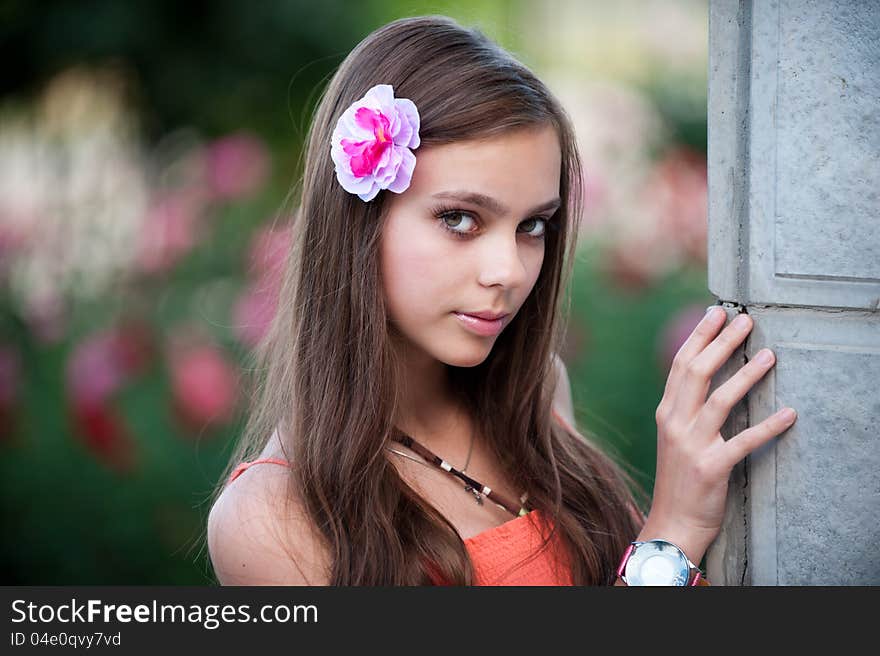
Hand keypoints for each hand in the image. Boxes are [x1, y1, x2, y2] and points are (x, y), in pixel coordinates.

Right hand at [641, 307, 797, 564]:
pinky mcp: (710, 467)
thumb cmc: (679, 478)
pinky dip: (768, 427)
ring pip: (719, 401)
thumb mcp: (674, 437)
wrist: (672, 522)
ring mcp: (691, 445)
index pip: (680, 365)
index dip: (698, 336)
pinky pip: (744, 442)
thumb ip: (685, 408)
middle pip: (696, 373)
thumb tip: (705, 376)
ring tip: (770, 355)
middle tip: (745, 321)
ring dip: (746, 375)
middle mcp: (674, 423)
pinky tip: (789, 413)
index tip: (716, 313)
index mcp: (666, 413)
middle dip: (720, 343)